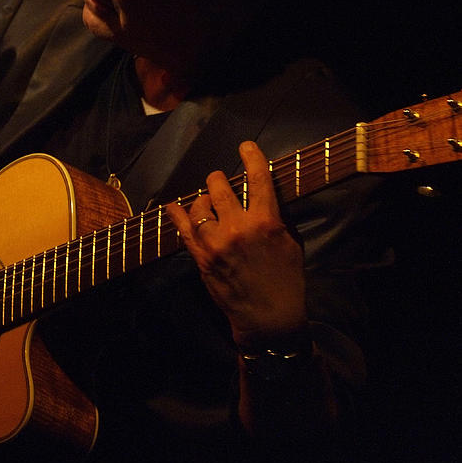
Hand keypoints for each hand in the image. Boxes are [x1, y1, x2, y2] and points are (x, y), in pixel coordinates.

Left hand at [165, 141, 306, 343]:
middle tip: (220, 181)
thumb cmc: (286, 281)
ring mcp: (216, 242)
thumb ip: (274, 218)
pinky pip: (183, 229)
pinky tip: (173, 207)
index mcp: (266, 222)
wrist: (269, 317)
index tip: (246, 146)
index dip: (251, 157)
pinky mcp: (201, 257)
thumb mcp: (291, 244)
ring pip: (200, 205)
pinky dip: (177, 215)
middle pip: (220, 187)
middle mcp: (239, 228)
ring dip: (203, 200)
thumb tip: (262, 198)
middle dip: (219, 179)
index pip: (259, 179)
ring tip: (208, 204)